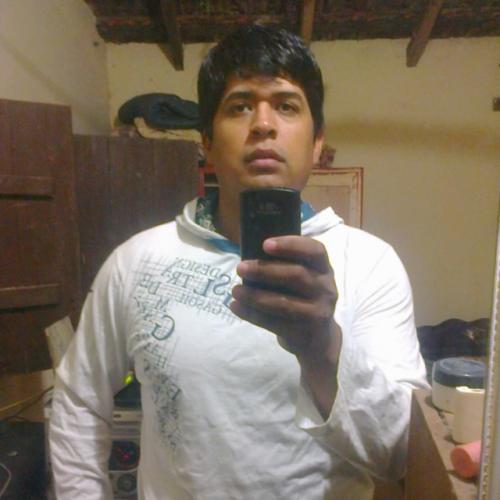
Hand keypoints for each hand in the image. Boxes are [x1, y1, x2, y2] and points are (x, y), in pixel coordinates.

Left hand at [230, 235, 340, 367]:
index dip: (291, 245)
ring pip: (283, 303)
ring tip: (235, 290)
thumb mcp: (304, 278)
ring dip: (255, 296)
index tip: (265, 244)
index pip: (315, 250)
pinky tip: (236, 306)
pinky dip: (252, 314)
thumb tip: (250, 257)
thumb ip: (286, 265)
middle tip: (240, 268)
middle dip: (265, 270)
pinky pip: (274, 323)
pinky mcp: (304, 333)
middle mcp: (326, 288)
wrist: (319, 337)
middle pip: (296, 275)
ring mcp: (318, 312)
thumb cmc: (303, 297)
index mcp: (323, 268)